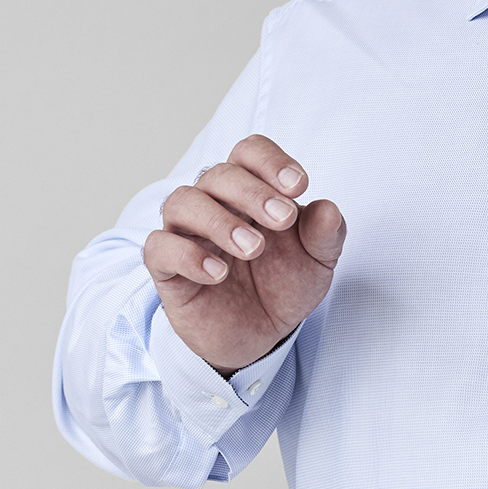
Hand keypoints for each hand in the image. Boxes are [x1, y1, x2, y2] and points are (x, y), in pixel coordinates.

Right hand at [143, 134, 344, 373]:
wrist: (263, 336)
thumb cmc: (284, 286)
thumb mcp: (317, 262)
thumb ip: (325, 235)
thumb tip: (328, 210)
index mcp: (251, 191)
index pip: (249, 151)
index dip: (271, 161)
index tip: (298, 186)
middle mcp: (214, 204)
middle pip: (218, 174)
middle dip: (252, 193)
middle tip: (282, 220)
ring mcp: (187, 234)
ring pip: (181, 202)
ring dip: (219, 220)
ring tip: (253, 249)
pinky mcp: (167, 270)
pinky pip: (159, 248)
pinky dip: (186, 255)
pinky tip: (218, 273)